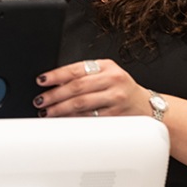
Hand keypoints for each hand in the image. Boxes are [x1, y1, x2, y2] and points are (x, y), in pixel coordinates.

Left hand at [33, 58, 151, 117]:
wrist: (146, 105)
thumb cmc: (121, 89)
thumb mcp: (106, 74)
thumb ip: (85, 75)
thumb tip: (55, 83)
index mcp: (106, 66)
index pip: (76, 69)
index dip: (56, 75)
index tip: (42, 80)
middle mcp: (113, 80)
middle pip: (76, 87)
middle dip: (54, 95)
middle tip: (40, 101)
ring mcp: (115, 98)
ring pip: (81, 104)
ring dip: (60, 109)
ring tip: (47, 112)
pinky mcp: (116, 115)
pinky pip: (90, 118)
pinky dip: (74, 120)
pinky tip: (64, 120)